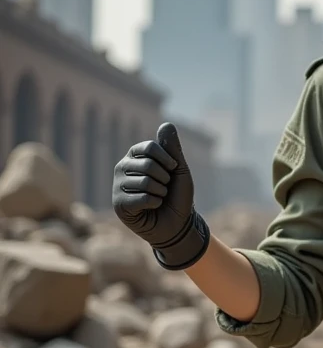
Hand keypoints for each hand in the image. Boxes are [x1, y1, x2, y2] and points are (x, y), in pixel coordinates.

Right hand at [112, 122, 209, 269]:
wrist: (177, 223)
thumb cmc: (177, 195)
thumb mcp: (179, 169)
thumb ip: (172, 148)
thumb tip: (166, 124)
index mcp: (135, 157)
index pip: (149, 147)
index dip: (168, 159)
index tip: (173, 168)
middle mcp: (122, 169)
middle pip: (147, 164)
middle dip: (165, 178)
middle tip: (164, 188)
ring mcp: (118, 186)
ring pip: (145, 182)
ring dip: (160, 192)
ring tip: (158, 198)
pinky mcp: (118, 204)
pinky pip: (141, 198)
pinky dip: (155, 203)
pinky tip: (151, 208)